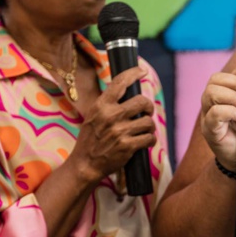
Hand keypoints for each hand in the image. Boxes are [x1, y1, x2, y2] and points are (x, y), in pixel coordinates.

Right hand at [70, 66, 156, 181]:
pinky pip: (149, 138)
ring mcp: (120, 131)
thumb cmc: (90, 140)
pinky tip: (145, 142)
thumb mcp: (93, 116)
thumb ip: (108, 105)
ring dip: (150, 127)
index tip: (143, 71)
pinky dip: (150, 140)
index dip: (133, 73)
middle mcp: (111, 116)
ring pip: (148, 122)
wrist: (85, 164)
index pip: (120, 82)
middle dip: (149, 107)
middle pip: (142, 102)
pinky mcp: (127, 146)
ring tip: (144, 131)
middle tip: (146, 113)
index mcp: (101, 105)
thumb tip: (127, 93)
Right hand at [200, 58, 235, 170]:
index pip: (227, 75)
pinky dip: (228, 112)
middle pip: (214, 80)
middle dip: (235, 83)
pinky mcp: (209, 130)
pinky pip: (213, 114)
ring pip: (210, 93)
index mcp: (222, 96)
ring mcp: (208, 116)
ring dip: (231, 97)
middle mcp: (211, 103)